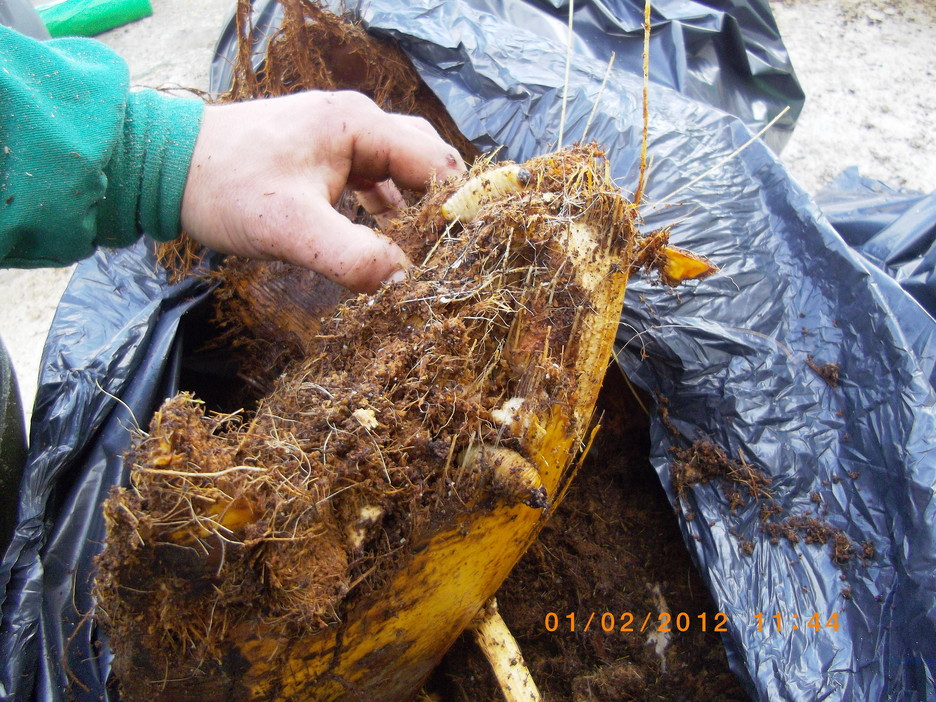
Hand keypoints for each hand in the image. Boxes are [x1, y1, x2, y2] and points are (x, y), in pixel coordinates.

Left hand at [180, 91, 465, 291]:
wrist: (166, 165)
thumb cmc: (227, 187)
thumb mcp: (291, 229)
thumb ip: (353, 257)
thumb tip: (406, 282)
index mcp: (359, 126)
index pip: (436, 163)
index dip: (457, 208)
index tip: (464, 253)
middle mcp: (357, 122)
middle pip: (427, 159)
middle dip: (442, 204)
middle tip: (450, 253)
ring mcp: (340, 135)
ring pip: (400, 167)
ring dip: (415, 206)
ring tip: (426, 251)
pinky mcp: (323, 154)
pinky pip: (373, 175)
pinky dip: (387, 204)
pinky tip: (385, 236)